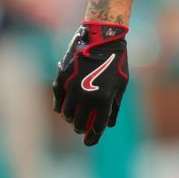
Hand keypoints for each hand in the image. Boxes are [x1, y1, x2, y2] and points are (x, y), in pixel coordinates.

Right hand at [52, 21, 128, 145]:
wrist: (102, 36)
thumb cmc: (115, 61)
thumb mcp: (121, 84)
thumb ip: (114, 106)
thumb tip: (110, 125)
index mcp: (103, 99)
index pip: (96, 127)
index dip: (93, 137)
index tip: (90, 141)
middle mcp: (86, 96)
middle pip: (79, 124)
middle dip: (82, 128)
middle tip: (84, 127)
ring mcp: (72, 88)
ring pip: (66, 115)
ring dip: (71, 118)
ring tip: (76, 116)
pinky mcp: (61, 80)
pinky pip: (57, 102)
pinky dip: (61, 107)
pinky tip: (66, 107)